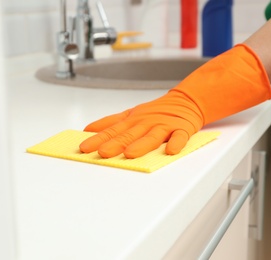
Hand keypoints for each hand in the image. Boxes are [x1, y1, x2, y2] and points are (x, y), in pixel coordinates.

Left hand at [79, 89, 203, 158]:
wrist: (185, 101)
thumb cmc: (155, 111)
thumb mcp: (130, 114)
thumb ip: (110, 123)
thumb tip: (88, 129)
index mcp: (132, 121)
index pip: (112, 131)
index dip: (98, 139)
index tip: (85, 148)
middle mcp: (146, 123)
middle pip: (129, 134)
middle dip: (115, 144)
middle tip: (102, 153)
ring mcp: (164, 126)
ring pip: (151, 136)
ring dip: (141, 145)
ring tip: (130, 153)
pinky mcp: (181, 129)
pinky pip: (179, 137)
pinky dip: (176, 143)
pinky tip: (171, 151)